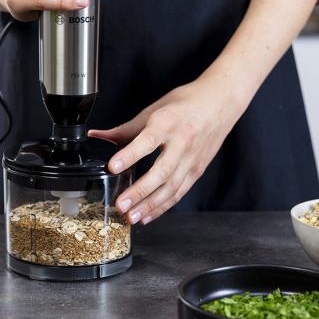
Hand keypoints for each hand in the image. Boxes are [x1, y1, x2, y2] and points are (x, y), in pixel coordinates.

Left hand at [88, 76, 246, 224]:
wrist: (221, 101)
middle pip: (161, 171)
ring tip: (132, 216)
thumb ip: (125, 129)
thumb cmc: (186, 103)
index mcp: (168, 123)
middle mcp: (182, 142)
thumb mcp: (154, 110)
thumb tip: (97, 136)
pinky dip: (163, 206)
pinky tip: (147, 215)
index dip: (129, 155)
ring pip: (171, 187)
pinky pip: (179, 192)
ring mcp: (192, 159)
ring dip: (150, 205)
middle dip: (140, 191)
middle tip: (120, 204)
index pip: (147, 142)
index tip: (112, 167)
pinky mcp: (197, 170)